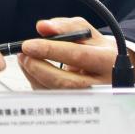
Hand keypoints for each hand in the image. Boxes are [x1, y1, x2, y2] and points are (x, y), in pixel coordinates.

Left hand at [17, 16, 134, 88]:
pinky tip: (32, 70)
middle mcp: (101, 83)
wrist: (110, 70)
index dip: (51, 50)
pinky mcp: (76, 106)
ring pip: (56, 93)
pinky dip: (37, 83)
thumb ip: (65, 26)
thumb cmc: (97, 49)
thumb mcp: (87, 32)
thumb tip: (44, 27)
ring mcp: (89, 99)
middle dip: (39, 67)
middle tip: (23, 54)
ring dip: (34, 75)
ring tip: (25, 59)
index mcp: (107, 60)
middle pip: (66, 81)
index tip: (29, 45)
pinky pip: (52, 98)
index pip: (77, 55)